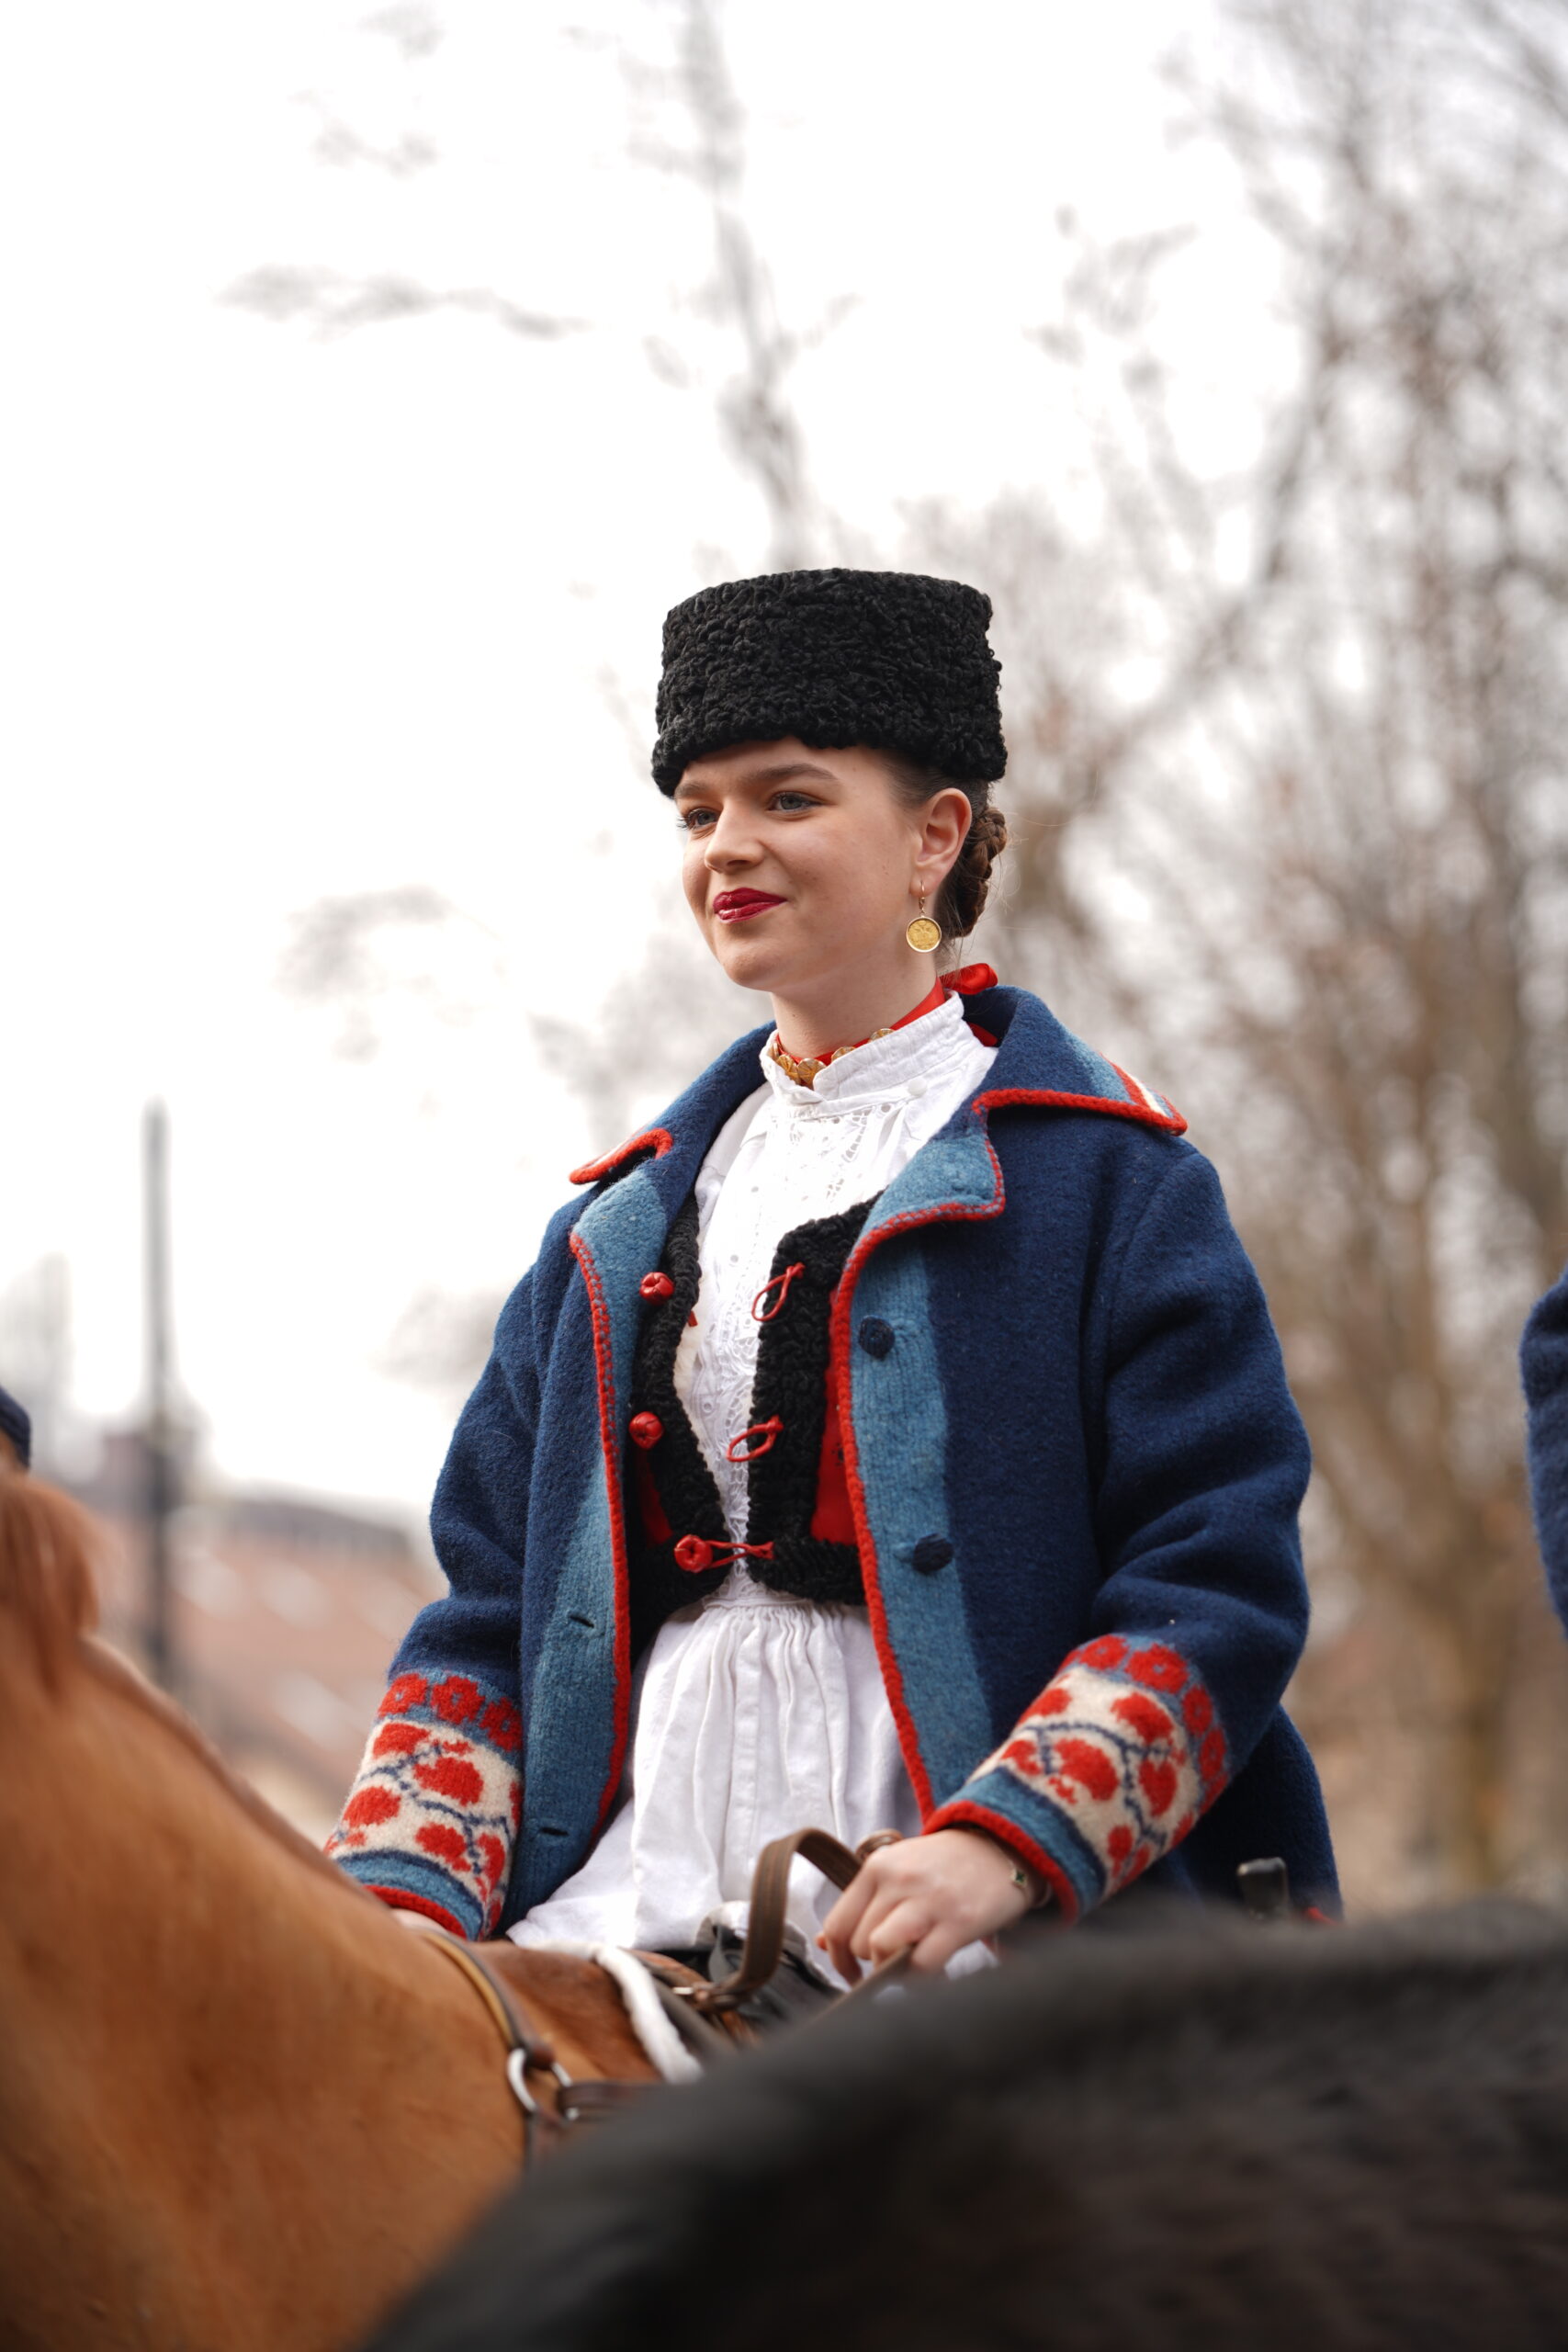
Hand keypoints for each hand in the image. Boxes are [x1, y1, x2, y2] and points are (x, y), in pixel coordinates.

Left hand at [818, 1828, 1039, 1982]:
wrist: (1001, 1846)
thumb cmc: (945, 1865)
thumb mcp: (899, 1871)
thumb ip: (863, 1904)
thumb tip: (824, 1942)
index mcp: (877, 1867)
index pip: (837, 1923)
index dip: (838, 1958)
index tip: (851, 1972)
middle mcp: (898, 1880)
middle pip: (859, 1942)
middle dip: (871, 1962)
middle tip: (892, 1962)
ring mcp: (928, 1900)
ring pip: (882, 1950)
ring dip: (892, 1970)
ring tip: (909, 1967)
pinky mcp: (958, 1921)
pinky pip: (923, 1965)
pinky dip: (922, 1979)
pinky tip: (932, 1972)